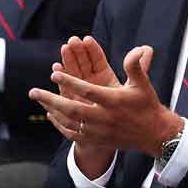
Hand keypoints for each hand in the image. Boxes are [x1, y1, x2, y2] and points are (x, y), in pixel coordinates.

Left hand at [29, 43, 182, 170]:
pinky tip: (51, 115)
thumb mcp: (143, 83)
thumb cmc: (147, 105)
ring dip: (52, 110)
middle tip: (33, 91)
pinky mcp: (97, 139)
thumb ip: (136, 65)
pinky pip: (73, 133)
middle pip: (72, 108)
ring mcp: (99, 131)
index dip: (70, 80)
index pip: (87, 90)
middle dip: (51, 99)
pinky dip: (59, 124)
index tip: (54, 72)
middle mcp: (105, 117)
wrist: (153, 134)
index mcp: (114, 100)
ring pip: (69, 121)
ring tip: (39, 99)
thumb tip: (139, 48)